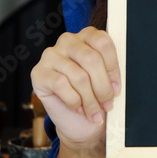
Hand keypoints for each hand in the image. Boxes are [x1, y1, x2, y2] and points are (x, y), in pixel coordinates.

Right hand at [30, 26, 120, 148]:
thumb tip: (118, 78)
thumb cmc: (94, 97)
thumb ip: (111, 72)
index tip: (117, 88)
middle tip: (108, 104)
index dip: (113, 68)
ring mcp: (51, 55)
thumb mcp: (106, 81)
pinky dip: (74, 101)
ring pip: (79, 76)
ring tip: (95, 112)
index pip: (103, 43)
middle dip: (102, 87)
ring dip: (90, 100)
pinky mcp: (39, 72)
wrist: (76, 121)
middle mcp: (68, 41)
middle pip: (91, 59)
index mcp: (87, 36)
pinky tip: (78, 108)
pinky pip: (61, 85)